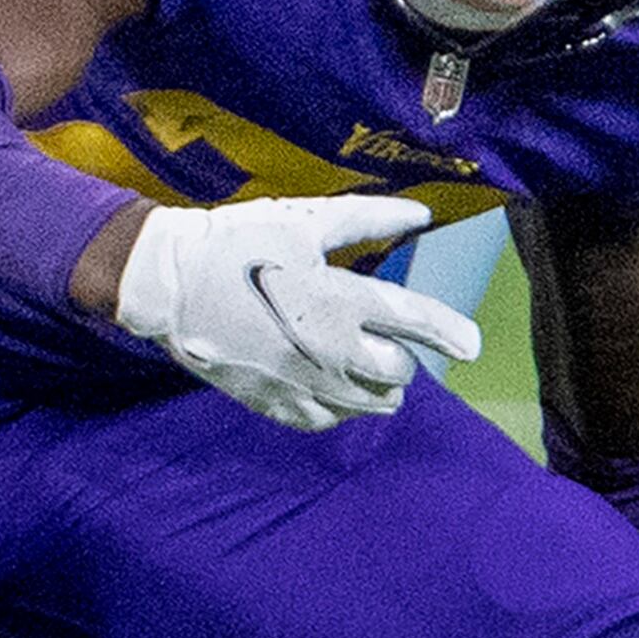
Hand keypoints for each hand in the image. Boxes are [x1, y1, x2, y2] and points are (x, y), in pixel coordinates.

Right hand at [112, 196, 482, 430]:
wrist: (166, 283)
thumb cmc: (237, 243)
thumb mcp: (305, 219)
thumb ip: (370, 219)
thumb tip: (422, 216)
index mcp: (339, 299)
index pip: (415, 323)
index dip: (451, 334)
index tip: (471, 346)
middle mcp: (326, 349)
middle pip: (397, 373)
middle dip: (400, 357)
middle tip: (381, 340)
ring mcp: (297, 381)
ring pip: (367, 405)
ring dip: (374, 386)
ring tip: (357, 364)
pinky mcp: (269, 401)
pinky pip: (325, 421)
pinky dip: (337, 407)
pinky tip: (327, 385)